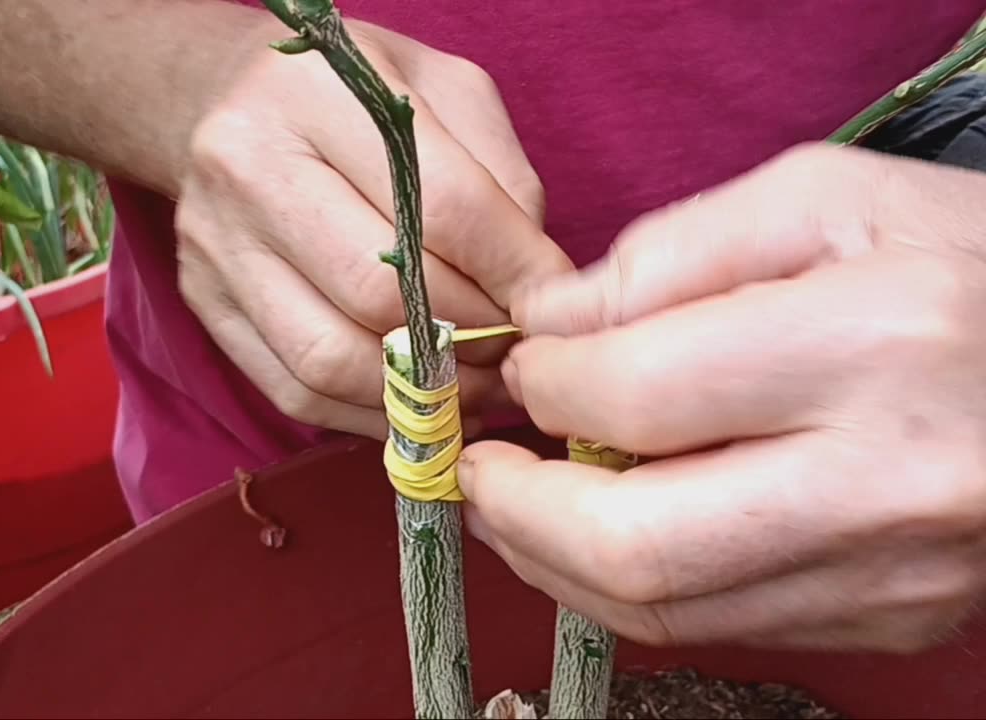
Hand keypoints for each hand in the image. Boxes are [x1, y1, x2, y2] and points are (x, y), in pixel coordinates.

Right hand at [175, 20, 571, 438]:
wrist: (215, 101)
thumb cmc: (347, 97)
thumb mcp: (437, 91)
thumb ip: (497, 175)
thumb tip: (533, 289)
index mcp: (316, 93)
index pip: (439, 205)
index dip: (511, 270)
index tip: (552, 306)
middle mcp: (249, 168)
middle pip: (380, 292)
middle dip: (468, 338)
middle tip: (515, 354)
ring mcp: (217, 245)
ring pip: (331, 358)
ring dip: (420, 391)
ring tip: (474, 388)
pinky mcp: (205, 303)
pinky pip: (295, 390)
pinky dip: (368, 413)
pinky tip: (416, 401)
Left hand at [459, 143, 985, 653]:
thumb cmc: (970, 265)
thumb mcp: (830, 200)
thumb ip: (672, 253)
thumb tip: (550, 324)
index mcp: (872, 347)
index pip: (637, 395)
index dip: (546, 385)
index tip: (524, 366)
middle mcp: (884, 484)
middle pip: (636, 544)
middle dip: (519, 512)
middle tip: (479, 470)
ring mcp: (891, 574)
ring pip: (665, 608)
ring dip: (553, 561)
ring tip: (513, 507)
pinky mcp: (888, 618)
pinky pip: (718, 623)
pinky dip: (632, 582)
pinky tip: (600, 531)